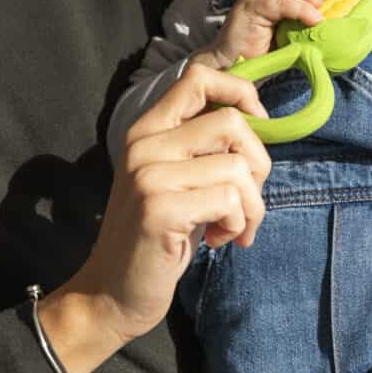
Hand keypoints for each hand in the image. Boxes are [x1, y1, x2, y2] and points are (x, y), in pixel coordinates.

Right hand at [38, 63, 272, 372]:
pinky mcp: (160, 209)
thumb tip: (259, 123)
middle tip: (247, 202)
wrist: (112, 294)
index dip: (241, 93)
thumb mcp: (178, 183)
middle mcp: (144, 145)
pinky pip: (230, 201)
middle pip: (232, 123)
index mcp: (147, 131)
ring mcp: (149, 175)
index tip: (257, 130)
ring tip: (232, 229)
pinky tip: (218, 242)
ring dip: (253, 207)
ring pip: (238, 168)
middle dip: (259, 166)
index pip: (198, 78)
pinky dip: (239, 226)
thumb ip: (205, 150)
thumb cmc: (157, 241)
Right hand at [202, 0, 326, 68]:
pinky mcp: (249, 11)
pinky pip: (278, 1)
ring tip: (318, 8)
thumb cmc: (262, 54)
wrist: (230, 68)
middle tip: (324, 2)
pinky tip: (313, 20)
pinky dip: (300, 8)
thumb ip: (306, 22)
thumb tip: (334, 22)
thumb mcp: (291, 33)